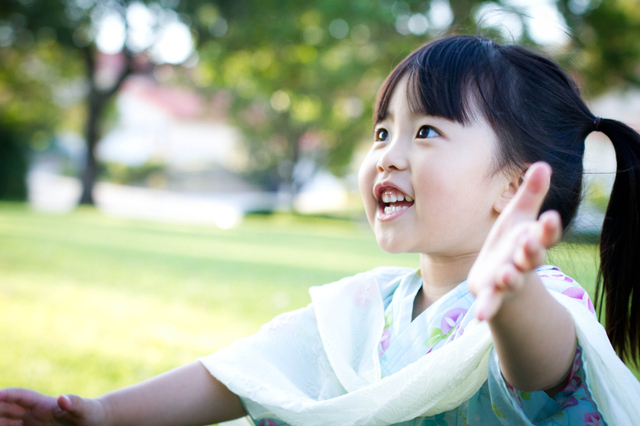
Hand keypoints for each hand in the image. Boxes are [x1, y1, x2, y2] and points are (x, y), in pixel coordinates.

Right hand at [0, 388, 106, 425]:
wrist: (96, 422)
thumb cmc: (91, 414)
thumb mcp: (86, 410)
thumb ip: (76, 404)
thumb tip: (64, 398)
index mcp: (44, 403)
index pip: (20, 396)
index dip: (6, 395)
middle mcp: (33, 413)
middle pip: (6, 408)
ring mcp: (31, 423)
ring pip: (5, 421)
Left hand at [468, 162, 561, 320]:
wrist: (500, 276)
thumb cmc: (511, 241)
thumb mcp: (518, 216)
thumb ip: (531, 193)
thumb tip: (543, 163)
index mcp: (531, 240)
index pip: (545, 233)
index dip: (549, 227)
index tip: (551, 216)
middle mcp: (524, 261)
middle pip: (531, 257)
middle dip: (531, 251)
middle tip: (529, 242)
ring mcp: (510, 279)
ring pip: (513, 279)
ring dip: (511, 277)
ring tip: (507, 273)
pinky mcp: (493, 294)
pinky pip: (492, 303)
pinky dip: (487, 308)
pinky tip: (480, 316)